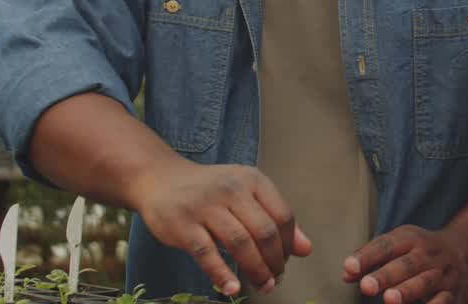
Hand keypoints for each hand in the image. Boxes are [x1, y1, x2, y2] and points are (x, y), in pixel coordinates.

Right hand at [127, 160, 312, 297]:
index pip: (283, 215)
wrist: (161, 179)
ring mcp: (206, 206)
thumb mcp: (246, 194)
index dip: (289, 244)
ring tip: (263, 286)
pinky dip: (221, 274)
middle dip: (275, 262)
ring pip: (240, 243)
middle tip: (276, 280)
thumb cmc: (210, 191)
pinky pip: (206, 253)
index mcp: (252, 180)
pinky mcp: (183, 224)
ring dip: (256, 270)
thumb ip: (275, 219)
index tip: (285, 261)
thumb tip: (306, 249)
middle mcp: (231, 189)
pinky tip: (232, 288)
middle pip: (265, 232)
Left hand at [344, 225, 467, 303]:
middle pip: (406, 264)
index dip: (367, 256)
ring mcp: (443, 274)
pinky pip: (444, 301)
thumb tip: (346, 274)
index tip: (349, 267)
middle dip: (386, 275)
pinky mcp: (454, 293)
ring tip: (389, 300)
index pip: (386, 245)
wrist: (467, 251)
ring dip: (407, 291)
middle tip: (366, 286)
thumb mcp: (399, 244)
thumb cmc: (421, 251)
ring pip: (425, 283)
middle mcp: (428, 255)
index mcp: (411, 239)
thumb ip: (372, 258)